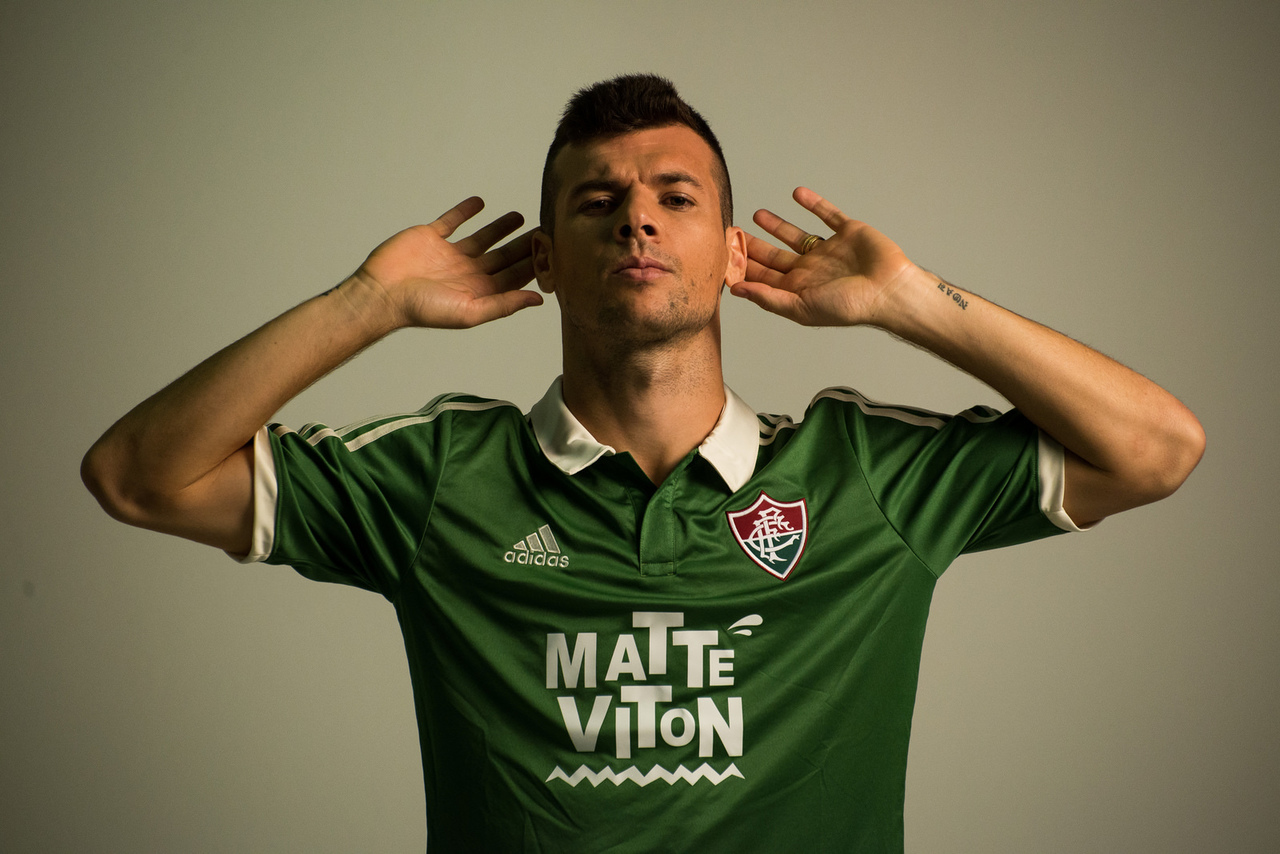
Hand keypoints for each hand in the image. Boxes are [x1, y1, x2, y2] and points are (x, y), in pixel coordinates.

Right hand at [353, 196, 541, 329]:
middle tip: (544, 230)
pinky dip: (465, 212)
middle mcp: (466, 272)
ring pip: (482, 238)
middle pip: (502, 256)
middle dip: (523, 245)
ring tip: (519, 216)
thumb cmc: (423, 309)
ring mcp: (448, 254)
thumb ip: (504, 304)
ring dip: (500, 228)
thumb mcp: (470, 312)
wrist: (382, 293)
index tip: (552, 252)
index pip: (513, 276)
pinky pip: (452, 222)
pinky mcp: (430, 237)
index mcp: (478, 291)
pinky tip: (480, 203)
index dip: (533, 265)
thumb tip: (538, 299)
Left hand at [730, 187, 917, 327]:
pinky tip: (797, 194)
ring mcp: (830, 249)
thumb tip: (737, 291)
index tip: (723, 255)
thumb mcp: (801, 307)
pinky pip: (827, 214)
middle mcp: (812, 269)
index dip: (744, 267)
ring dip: (777, 225)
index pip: (764, 277)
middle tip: (732, 233)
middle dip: (754, 246)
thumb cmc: (848, 306)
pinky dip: (813, 204)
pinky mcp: (847, 232)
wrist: (888, 290)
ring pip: (797, 234)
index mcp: (800, 289)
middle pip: (775, 256)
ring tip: (757, 215)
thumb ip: (768, 298)